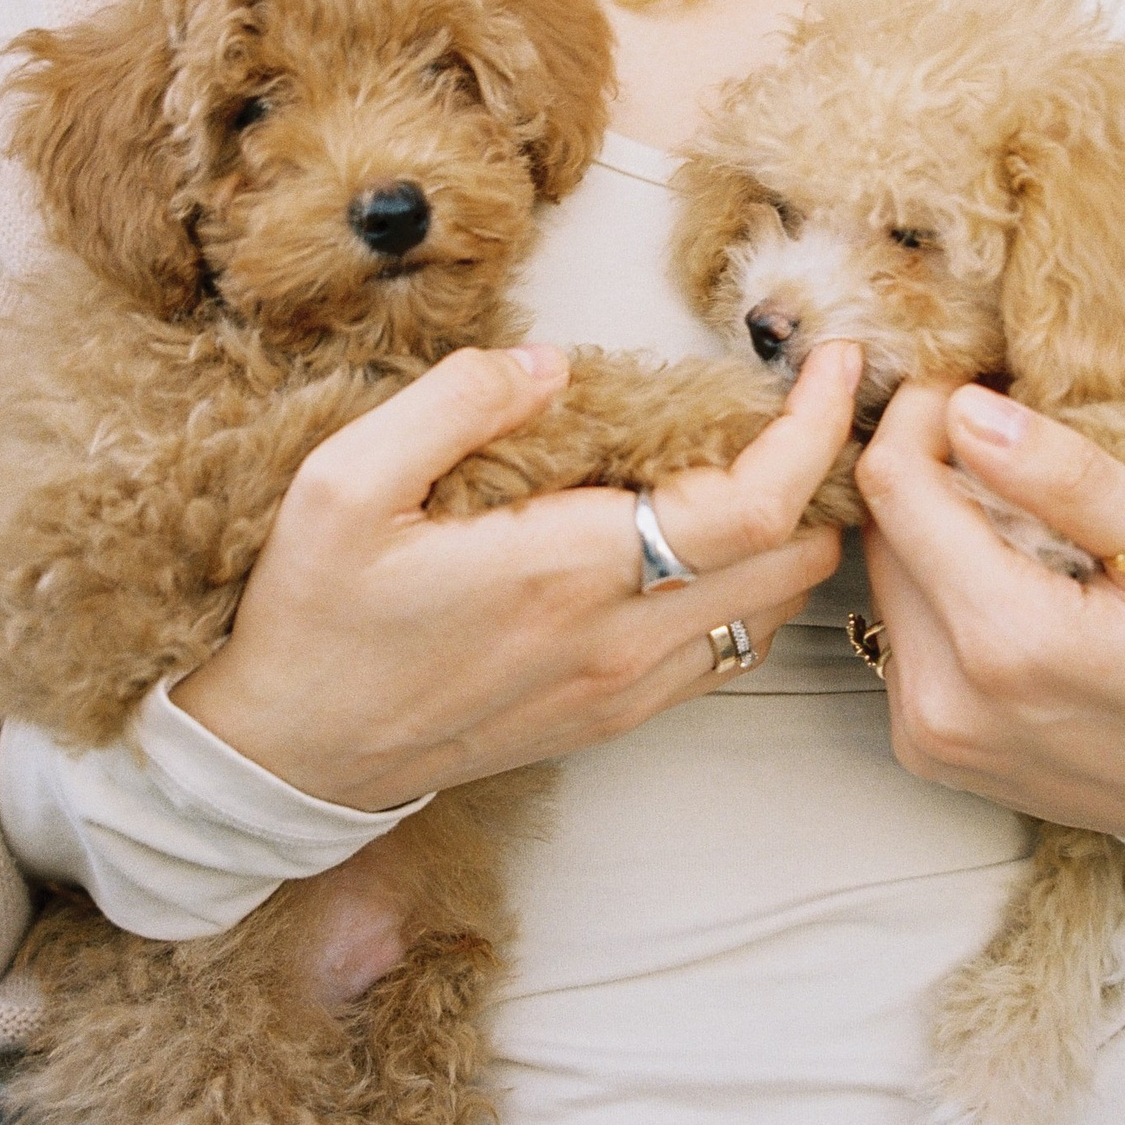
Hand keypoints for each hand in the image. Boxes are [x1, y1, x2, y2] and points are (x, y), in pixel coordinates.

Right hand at [172, 342, 861, 810]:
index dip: (815, 430)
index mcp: (565, 571)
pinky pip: (725, 655)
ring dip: (794, 536)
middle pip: (793, 561)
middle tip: (812, 404)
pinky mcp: (610, 718)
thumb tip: (553, 366)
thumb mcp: (344, 484)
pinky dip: (753, 591)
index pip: (752, 505)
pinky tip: (712, 541)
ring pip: (772, 613)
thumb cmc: (313, 620)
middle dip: (826, 476)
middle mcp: (616, 640)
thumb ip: (455, 404)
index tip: (836, 367)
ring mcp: (621, 690)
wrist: (289, 757)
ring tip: (771, 461)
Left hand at [856, 382, 1124, 845]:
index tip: (977, 387)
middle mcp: (943, 697)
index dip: (923, 413)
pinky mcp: (923, 747)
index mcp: (1008, 640)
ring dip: (932, 527)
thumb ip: (1076, 481)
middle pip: (880, 527)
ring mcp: (926, 731)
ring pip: (884, 575)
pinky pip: (901, 630)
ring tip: (1019, 517)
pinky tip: (1011, 586)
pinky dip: (939, 588)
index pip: (895, 483)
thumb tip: (971, 412)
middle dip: (931, 464)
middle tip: (1007, 443)